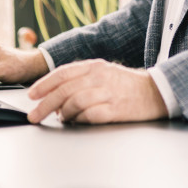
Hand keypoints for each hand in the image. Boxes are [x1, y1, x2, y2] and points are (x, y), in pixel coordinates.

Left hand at [26, 59, 167, 124]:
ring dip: (63, 113)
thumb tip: (57, 96)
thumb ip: (81, 79)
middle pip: (64, 91)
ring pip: (74, 103)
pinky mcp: (115, 110)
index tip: (31, 95)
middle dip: (44, 105)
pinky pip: (89, 116)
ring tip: (61, 118)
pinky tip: (76, 122)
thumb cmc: (127, 85)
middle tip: (34, 115)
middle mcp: (99, 77)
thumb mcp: (104, 72)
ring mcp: (107, 94)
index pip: (62, 74)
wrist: (156, 92)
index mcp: (94, 66)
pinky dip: (79, 120)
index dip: (43, 84)